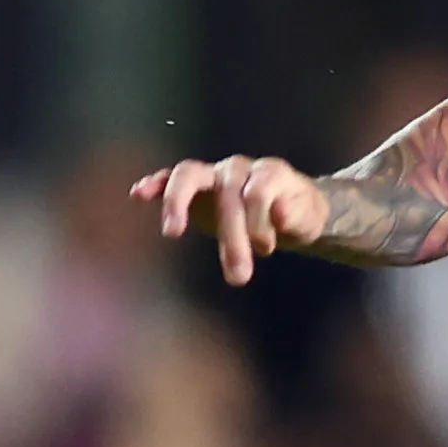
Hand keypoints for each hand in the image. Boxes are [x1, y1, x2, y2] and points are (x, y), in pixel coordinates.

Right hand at [135, 155, 327, 286]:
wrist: (291, 208)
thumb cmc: (298, 213)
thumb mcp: (309, 216)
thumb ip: (296, 212)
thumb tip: (281, 212)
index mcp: (269, 172)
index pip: (257, 192)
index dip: (259, 222)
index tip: (265, 250)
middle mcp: (238, 168)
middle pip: (226, 192)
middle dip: (230, 236)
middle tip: (238, 278)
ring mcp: (213, 174)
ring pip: (189, 175)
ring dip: (177, 202)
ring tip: (172, 232)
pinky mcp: (195, 187)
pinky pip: (171, 179)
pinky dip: (155, 184)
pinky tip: (138, 195)